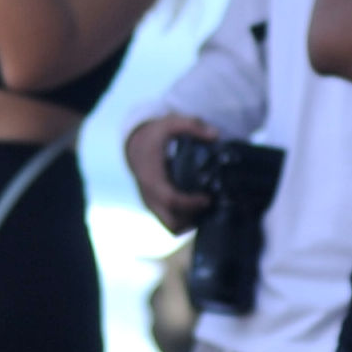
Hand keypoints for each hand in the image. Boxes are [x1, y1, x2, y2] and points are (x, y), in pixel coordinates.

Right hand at [126, 112, 219, 230]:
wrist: (135, 146)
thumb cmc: (155, 136)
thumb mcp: (170, 124)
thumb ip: (192, 125)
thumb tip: (215, 134)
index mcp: (152, 179)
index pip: (171, 200)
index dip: (191, 203)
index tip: (208, 199)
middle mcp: (150, 196)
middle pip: (171, 223)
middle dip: (193, 220)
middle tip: (210, 207)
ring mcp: (152, 204)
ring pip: (172, 227)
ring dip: (191, 223)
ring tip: (208, 208)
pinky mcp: (157, 208)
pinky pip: (172, 224)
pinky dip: (186, 222)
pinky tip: (200, 209)